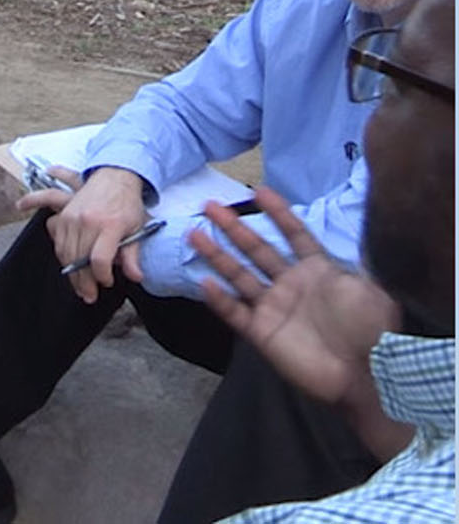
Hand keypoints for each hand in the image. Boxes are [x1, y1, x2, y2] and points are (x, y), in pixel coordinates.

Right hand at [23, 166, 147, 302]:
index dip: (102, 276)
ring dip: (70, 273)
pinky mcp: (63, 215)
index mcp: (109, 225)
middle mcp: (88, 221)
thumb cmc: (127, 203)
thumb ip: (133, 255)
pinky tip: (66, 266)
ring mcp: (72, 217)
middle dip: (84, 282)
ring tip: (79, 286)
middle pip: (79, 259)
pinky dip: (61, 256)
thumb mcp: (138, 228)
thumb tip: (135, 276)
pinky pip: (57, 242)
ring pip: (65, 253)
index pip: (100, 259)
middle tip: (89, 295)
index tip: (107, 282)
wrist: (115, 176)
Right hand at [193, 187, 397, 405]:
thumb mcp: (368, 288)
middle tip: (210, 207)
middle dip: (234, 227)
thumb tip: (346, 237)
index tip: (258, 191)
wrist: (364, 373)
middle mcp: (292, 284)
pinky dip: (219, 299)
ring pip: (239, 275)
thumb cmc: (370, 329)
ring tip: (194, 234)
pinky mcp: (262, 332)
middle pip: (257, 249)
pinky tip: (204, 282)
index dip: (278, 213)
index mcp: (318, 271)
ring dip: (217, 255)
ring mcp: (274, 307)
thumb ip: (351, 262)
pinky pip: (235, 312)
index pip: (294, 235)